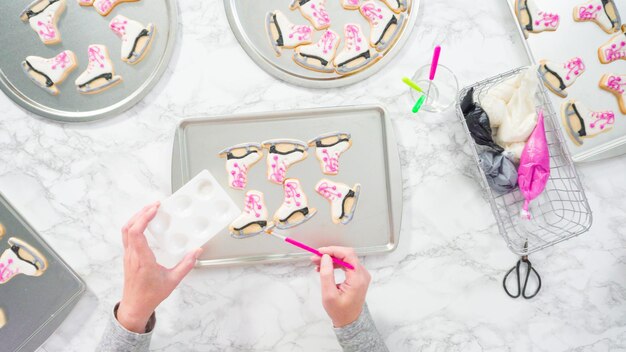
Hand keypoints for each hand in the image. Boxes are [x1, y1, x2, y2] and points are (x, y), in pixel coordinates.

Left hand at [117, 202, 202, 332]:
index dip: (143, 217)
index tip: (154, 209)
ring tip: (149, 210)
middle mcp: (132, 255)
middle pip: (129, 227)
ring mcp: (128, 255)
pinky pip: (127, 236)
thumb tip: (196, 251)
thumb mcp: (172, 281)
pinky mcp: (128, 256)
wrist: (135, 306)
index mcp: (142, 260)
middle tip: (154, 205)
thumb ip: (186, 265)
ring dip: (136, 217)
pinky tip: (143, 224)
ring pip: (125, 230)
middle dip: (141, 212)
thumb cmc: (150, 295)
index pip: (136, 233)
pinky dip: (134, 225)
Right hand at [311, 247, 370, 327]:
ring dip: (331, 259)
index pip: (348, 255)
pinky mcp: (358, 277)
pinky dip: (336, 264)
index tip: (320, 252)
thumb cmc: (340, 311)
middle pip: (347, 255)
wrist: (349, 321)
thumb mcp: (329, 294)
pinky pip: (347, 265)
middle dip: (330, 254)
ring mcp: (361, 275)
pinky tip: (326, 268)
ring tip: (318, 263)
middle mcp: (362, 275)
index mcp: (357, 279)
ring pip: (346, 259)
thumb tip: (325, 258)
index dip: (333, 250)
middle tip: (315, 258)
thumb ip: (327, 274)